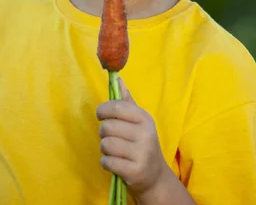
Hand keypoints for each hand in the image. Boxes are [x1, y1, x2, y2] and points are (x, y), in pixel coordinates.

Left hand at [96, 77, 168, 198]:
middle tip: (110, 137)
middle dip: (103, 133)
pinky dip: (106, 162)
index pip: (117, 107)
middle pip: (108, 127)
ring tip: (113, 151)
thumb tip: (118, 79)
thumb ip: (127, 101)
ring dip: (104, 149)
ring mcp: (140, 153)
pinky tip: (114, 163)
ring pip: (106, 144)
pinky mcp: (134, 171)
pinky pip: (107, 162)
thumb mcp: (139, 121)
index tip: (100, 115)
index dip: (103, 110)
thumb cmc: (142, 143)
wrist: (155, 176)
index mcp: (144, 118)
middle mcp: (144, 134)